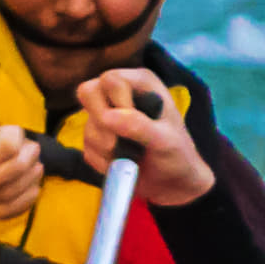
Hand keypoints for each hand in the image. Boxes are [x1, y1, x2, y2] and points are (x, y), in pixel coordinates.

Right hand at [70, 68, 214, 204]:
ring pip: (88, 127)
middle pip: (87, 92)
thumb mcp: (166, 140)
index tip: (136, 124)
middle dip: (102, 123)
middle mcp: (119, 94)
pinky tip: (124, 164)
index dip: (118, 102)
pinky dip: (104, 163)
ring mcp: (105, 116)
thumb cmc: (177, 155)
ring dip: (109, 149)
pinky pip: (87, 150)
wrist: (172, 183)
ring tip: (134, 156)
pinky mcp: (96, 139)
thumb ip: (140, 126)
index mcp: (141, 83)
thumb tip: (107, 117)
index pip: (111, 80)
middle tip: (121, 141)